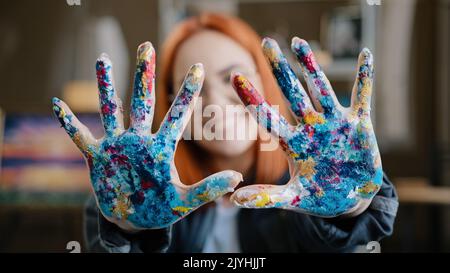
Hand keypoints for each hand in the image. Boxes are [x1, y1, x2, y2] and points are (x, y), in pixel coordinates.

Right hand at [52, 42, 241, 229]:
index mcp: (160, 147)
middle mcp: (139, 140)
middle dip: (144, 75)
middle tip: (147, 46)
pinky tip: (57, 103)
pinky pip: (81, 136)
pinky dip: (69, 122)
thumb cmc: (160, 208)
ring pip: (111, 110)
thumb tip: (238, 177)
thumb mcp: (185, 201)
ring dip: (106, 86)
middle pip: (142, 101)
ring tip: (103, 59)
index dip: (188, 92)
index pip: (177, 115)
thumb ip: (208, 190)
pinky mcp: (97, 157)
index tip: (199, 68)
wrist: (134, 218)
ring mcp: (117, 146)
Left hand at [230, 37, 381, 216]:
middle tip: (266, 42)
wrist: (350, 200)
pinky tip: (366, 54)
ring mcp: (334, 123)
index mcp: (292, 143)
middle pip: (293, 92)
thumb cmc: (319, 197)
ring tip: (299, 42)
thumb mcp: (293, 197)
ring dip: (312, 66)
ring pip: (320, 88)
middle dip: (281, 68)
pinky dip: (365, 76)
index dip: (253, 98)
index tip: (236, 76)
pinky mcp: (359, 124)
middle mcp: (310, 127)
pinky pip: (362, 96)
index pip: (268, 116)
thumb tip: (234, 200)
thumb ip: (267, 197)